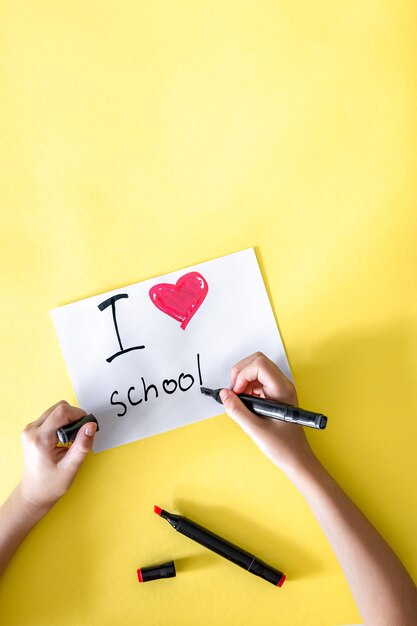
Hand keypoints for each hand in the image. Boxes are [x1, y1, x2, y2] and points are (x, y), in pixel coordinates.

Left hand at [20, 401, 96, 509]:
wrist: (34, 493)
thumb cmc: (50, 484)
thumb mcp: (70, 467)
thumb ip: (82, 445)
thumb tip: (91, 425)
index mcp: (39, 439)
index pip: (62, 412)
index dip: (79, 415)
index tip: (87, 428)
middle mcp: (31, 430)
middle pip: (59, 408)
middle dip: (74, 417)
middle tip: (79, 436)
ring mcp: (30, 429)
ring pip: (56, 410)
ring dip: (68, 420)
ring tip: (71, 440)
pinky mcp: (32, 430)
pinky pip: (52, 416)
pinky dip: (62, 423)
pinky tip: (64, 439)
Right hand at [220, 352, 315, 474]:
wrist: (296, 459)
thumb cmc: (283, 447)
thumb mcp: (256, 430)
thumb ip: (237, 410)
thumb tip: (224, 394)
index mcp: (282, 390)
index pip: (260, 364)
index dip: (243, 374)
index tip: (236, 392)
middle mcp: (282, 384)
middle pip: (257, 361)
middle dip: (240, 373)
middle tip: (234, 393)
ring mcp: (279, 388)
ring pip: (256, 369)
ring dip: (242, 380)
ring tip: (239, 400)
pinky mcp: (274, 394)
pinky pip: (257, 381)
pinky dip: (246, 387)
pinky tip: (245, 403)